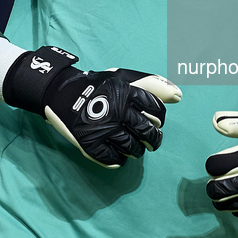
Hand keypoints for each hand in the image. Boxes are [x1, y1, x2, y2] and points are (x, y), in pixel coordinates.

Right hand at [3, 46, 181, 167]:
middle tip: (151, 140)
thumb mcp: (122, 78)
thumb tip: (178, 96)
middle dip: (154, 139)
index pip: (156, 110)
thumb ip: (151, 84)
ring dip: (138, 150)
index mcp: (126, 92)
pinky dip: (120, 159)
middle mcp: (116, 111)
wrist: (59, 92)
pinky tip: (119, 153)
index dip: (159, 118)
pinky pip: (114, 159)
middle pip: (148, 132)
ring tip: (134, 147)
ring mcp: (102, 129)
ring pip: (133, 148)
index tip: (154, 120)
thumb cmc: (97, 86)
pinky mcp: (90, 144)